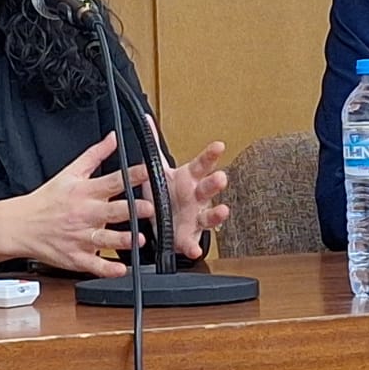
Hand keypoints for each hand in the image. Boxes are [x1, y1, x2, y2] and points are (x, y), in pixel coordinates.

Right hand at [0, 133, 149, 278]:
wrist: (20, 225)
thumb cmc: (47, 199)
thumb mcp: (70, 172)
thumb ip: (95, 155)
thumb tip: (113, 138)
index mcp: (85, 192)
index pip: (113, 181)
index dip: (132, 176)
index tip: (149, 172)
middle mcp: (85, 214)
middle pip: (111, 210)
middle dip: (131, 210)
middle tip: (149, 208)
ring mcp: (80, 237)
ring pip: (104, 239)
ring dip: (122, 239)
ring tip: (138, 240)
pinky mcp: (75, 257)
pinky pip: (93, 265)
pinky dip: (107, 269)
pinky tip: (120, 270)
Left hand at [143, 116, 230, 259]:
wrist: (163, 222)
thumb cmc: (165, 193)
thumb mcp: (158, 169)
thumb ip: (153, 146)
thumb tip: (146, 120)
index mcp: (189, 178)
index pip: (202, 164)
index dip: (210, 155)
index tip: (219, 145)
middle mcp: (197, 197)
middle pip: (209, 188)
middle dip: (215, 183)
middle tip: (221, 177)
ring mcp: (196, 217)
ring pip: (209, 215)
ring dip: (217, 214)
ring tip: (222, 211)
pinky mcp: (189, 237)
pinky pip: (192, 242)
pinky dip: (193, 246)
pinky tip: (194, 249)